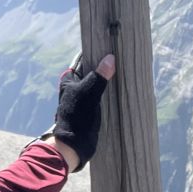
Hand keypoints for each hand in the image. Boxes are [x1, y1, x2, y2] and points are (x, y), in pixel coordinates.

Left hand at [49, 53, 115, 172]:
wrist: (74, 146)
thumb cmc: (77, 116)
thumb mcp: (88, 93)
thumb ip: (98, 76)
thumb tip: (110, 58)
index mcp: (69, 79)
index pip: (83, 60)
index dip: (95, 53)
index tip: (109, 46)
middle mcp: (75, 87)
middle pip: (91, 71)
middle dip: (104, 66)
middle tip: (120, 57)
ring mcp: (83, 98)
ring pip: (97, 84)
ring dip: (107, 80)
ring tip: (123, 70)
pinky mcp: (90, 108)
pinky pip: (101, 95)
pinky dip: (109, 91)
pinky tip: (120, 88)